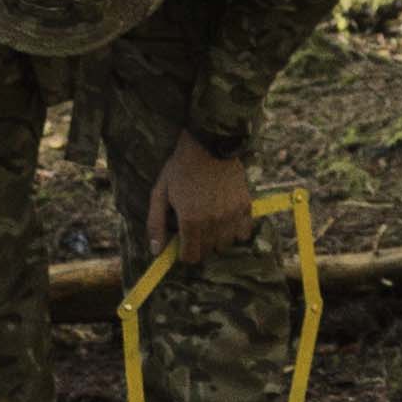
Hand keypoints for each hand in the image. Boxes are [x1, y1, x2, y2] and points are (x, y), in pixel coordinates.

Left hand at [148, 134, 251, 263]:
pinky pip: (243, 233)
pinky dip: (235, 231)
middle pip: (208, 251)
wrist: (209, 144)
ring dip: (216, 238)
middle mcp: (213, 222)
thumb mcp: (160, 193)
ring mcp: (232, 215)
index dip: (185, 253)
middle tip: (194, 226)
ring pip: (225, 244)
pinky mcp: (245, 207)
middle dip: (198, 244)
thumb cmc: (180, 168)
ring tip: (209, 220)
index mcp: (191, 220)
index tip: (182, 244)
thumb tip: (156, 252)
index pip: (191, 257)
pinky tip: (226, 218)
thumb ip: (156, 224)